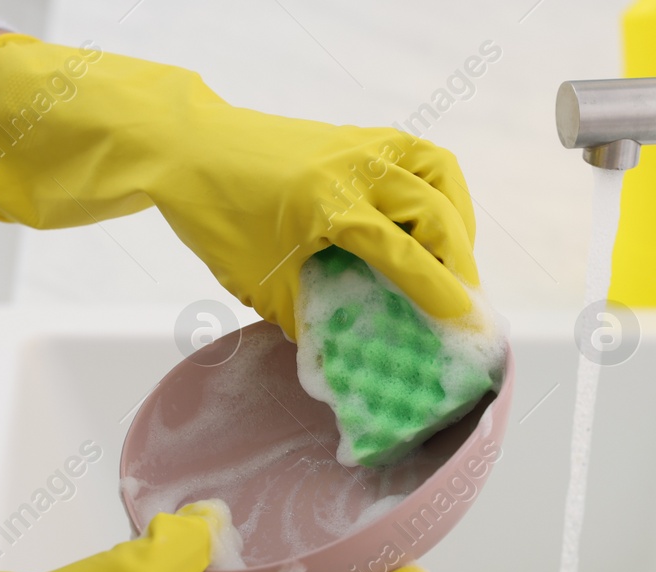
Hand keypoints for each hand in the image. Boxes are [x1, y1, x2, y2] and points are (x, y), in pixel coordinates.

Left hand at [0, 35, 477, 337]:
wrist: (189, 149)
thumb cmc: (219, 217)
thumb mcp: (263, 283)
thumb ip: (311, 317)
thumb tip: (350, 350)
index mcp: (328, 207)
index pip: (403, 253)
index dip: (439, 291)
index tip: (465, 321)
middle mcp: (354, 169)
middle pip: (435, 211)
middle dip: (460, 259)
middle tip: (464, 300)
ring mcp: (360, 145)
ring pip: (438, 174)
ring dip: (457, 217)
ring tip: (456, 257)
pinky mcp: (359, 136)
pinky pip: (418, 157)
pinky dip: (437, 189)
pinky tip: (432, 219)